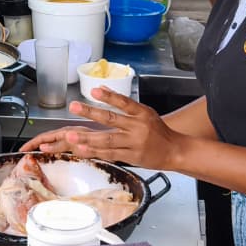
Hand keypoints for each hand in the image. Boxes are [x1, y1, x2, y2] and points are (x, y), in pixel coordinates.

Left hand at [20, 88, 184, 170]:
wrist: (174, 151)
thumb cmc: (157, 130)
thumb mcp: (145, 112)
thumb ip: (124, 102)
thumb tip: (102, 88)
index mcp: (142, 113)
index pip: (124, 102)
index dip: (109, 96)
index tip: (93, 90)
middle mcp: (138, 128)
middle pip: (112, 119)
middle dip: (91, 113)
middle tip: (74, 106)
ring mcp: (134, 144)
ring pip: (107, 140)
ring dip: (87, 137)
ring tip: (70, 135)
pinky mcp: (131, 157)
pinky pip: (110, 154)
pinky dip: (95, 151)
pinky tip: (81, 149)